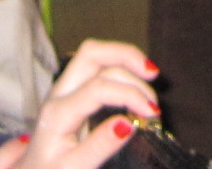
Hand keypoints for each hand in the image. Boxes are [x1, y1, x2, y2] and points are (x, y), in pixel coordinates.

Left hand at [0, 40, 161, 168]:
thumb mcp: (73, 168)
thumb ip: (99, 146)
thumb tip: (128, 123)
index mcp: (57, 113)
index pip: (98, 88)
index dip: (129, 94)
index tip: (153, 113)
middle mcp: (58, 94)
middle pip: (91, 54)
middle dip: (126, 56)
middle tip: (154, 75)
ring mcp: (64, 89)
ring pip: (94, 55)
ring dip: (125, 60)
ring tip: (150, 82)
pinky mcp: (71, 91)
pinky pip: (96, 66)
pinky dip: (120, 66)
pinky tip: (136, 81)